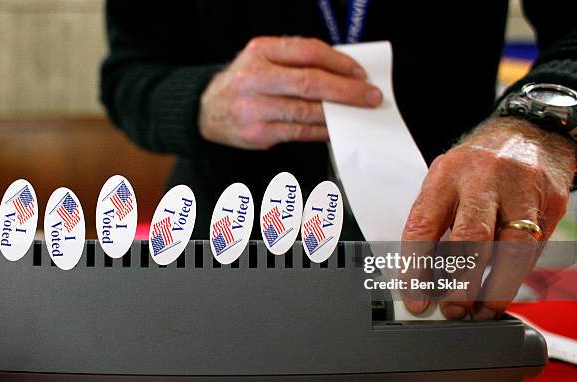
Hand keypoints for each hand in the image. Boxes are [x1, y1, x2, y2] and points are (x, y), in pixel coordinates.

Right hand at [199, 36, 382, 149]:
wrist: (206, 111)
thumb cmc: (242, 83)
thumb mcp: (262, 60)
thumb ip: (296, 62)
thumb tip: (342, 73)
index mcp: (260, 52)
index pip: (309, 52)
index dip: (340, 62)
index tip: (360, 73)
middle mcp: (255, 78)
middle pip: (311, 83)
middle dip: (347, 90)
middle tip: (370, 96)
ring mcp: (254, 108)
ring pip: (307, 111)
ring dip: (338, 113)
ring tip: (356, 113)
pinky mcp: (257, 133)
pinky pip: (299, 132)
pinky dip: (321, 130)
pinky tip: (334, 128)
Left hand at [402, 116, 575, 318]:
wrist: (529, 131)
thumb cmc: (479, 163)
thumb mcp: (446, 180)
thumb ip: (435, 222)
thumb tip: (424, 276)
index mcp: (446, 174)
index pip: (423, 227)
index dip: (416, 269)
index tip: (417, 298)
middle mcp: (483, 179)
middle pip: (470, 238)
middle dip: (460, 284)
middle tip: (453, 309)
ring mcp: (521, 189)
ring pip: (511, 249)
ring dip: (495, 289)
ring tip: (482, 309)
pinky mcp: (550, 202)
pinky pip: (534, 248)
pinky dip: (517, 275)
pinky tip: (503, 287)